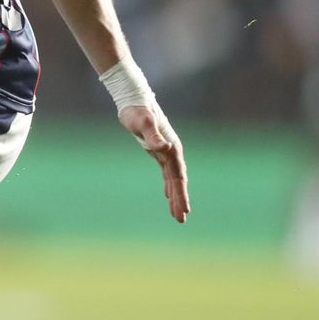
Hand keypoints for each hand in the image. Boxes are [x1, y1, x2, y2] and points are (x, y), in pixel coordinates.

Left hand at [119, 103, 189, 223]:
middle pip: (178, 181)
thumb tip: (163, 147)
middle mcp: (172, 151)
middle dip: (180, 200)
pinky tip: (169, 196)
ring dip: (176, 196)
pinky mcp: (158, 151)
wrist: (133, 99)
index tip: (185, 210)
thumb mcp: (143, 122)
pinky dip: (169, 185)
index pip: (179, 177)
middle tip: (181, 220)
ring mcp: (166, 152)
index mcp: (172, 148)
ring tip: (178, 215)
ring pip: (173, 179)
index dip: (182, 194)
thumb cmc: (137, 110)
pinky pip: (166, 173)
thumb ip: (153, 135)